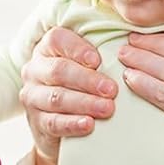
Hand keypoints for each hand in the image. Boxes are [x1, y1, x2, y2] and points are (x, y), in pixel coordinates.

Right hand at [19, 26, 116, 164]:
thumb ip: (98, 54)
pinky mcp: (37, 122)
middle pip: (59, 71)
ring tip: (108, 109)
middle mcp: (35, 70)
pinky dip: (72, 124)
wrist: (60, 122)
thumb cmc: (80, 85)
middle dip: (88, 80)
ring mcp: (32, 97)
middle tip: (112, 89)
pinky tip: (89, 124)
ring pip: (56, 98)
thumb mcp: (84, 65)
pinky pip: (53, 122)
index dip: (77, 49)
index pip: (56, 40)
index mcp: (46, 49)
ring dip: (84, 103)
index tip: (98, 60)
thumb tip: (130, 47)